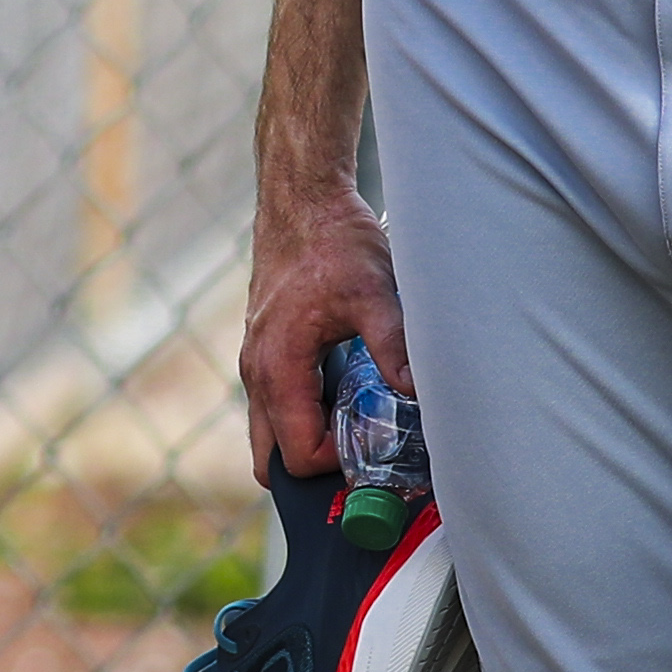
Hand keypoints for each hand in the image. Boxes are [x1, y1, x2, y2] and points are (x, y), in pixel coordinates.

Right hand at [240, 165, 411, 485]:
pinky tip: (346, 398)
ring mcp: (255, 360)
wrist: (302, 200)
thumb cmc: (333, 242)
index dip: (339, 466)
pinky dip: (303, 417)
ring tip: (360, 431)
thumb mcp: (374, 293)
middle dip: (315, 470)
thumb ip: (392, 345)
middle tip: (363, 461)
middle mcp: (257, 371)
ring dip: (309, 441)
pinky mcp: (264, 348)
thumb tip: (416, 394)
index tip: (378, 454)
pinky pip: (275, 405)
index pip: (297, 455)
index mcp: (278, 367)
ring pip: (271, 431)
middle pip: (271, 458)